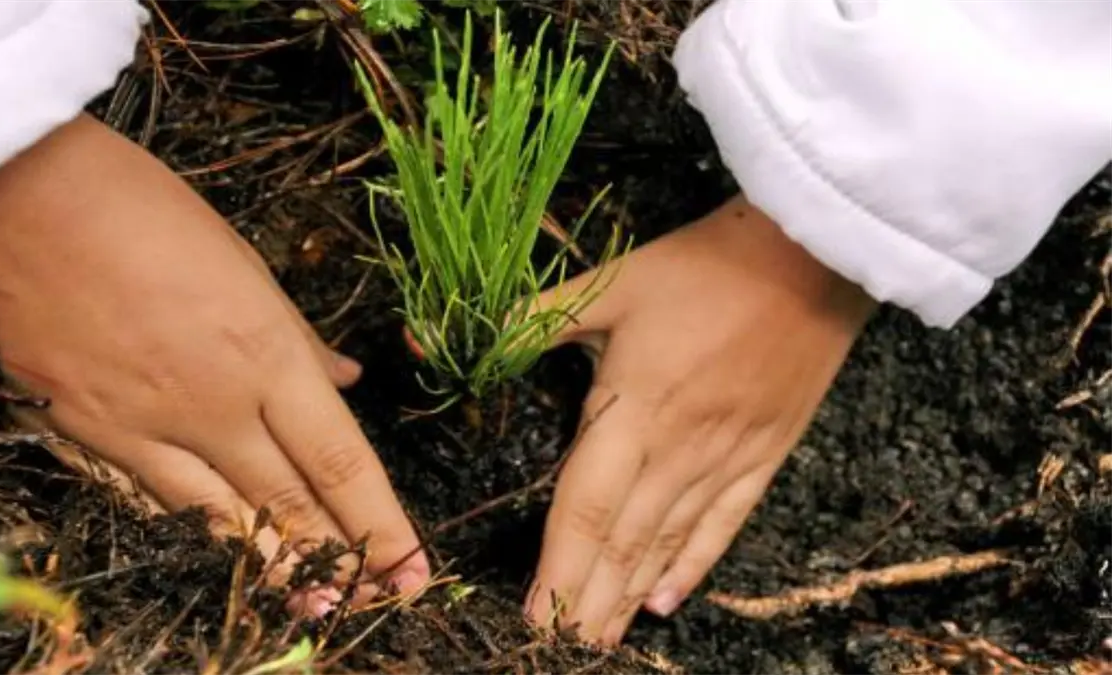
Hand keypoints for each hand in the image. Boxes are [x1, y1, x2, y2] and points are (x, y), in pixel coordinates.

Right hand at [0, 114, 428, 611]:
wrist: (6, 193)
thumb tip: (346, 378)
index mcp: (262, 355)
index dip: (382, 526)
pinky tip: (213, 556)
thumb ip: (296, 335)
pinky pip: (146, 503)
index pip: (341, 464)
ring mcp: (140, 430)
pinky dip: (189, 534)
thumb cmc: (134, 206)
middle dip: (337, 562)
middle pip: (289, 506)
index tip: (413, 569)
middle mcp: (211, 408)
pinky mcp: (78, 439)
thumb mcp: (238, 258)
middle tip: (370, 601)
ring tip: (309, 604)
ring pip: (219, 523)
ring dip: (271, 569)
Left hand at [524, 195, 875, 643]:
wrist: (813, 255)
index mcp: (632, 408)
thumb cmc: (703, 265)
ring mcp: (726, 457)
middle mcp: (678, 448)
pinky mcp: (765, 454)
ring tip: (601, 642)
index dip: (557, 569)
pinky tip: (667, 602)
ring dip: (629, 596)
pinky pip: (725, 524)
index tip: (534, 618)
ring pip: (668, 543)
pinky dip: (693, 567)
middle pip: (624, 541)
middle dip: (588, 601)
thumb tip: (433, 335)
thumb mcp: (611, 282)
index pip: (584, 508)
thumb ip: (528, 321)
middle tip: (560, 650)